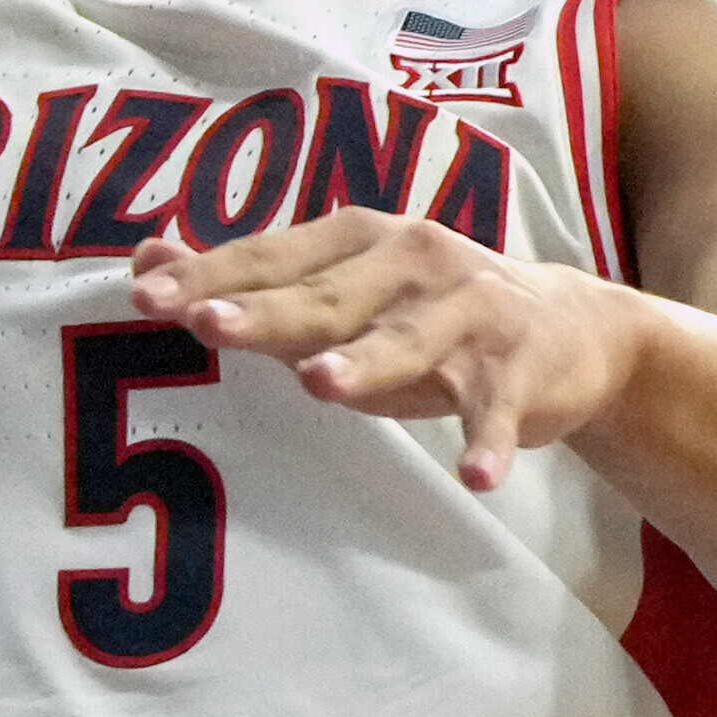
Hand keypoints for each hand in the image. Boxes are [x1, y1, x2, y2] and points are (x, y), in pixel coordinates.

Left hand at [137, 215, 648, 488]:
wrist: (571, 327)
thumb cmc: (426, 312)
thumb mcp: (342, 286)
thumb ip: (251, 278)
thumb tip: (148, 256)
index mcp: (359, 239)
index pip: (271, 257)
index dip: (209, 275)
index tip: (145, 296)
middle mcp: (412, 261)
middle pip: (328, 296)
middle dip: (267, 312)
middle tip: (208, 325)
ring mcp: (469, 313)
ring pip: (410, 341)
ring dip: (368, 362)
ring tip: (321, 384)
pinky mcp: (521, 368)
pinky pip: (498, 409)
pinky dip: (489, 441)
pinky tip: (475, 476)